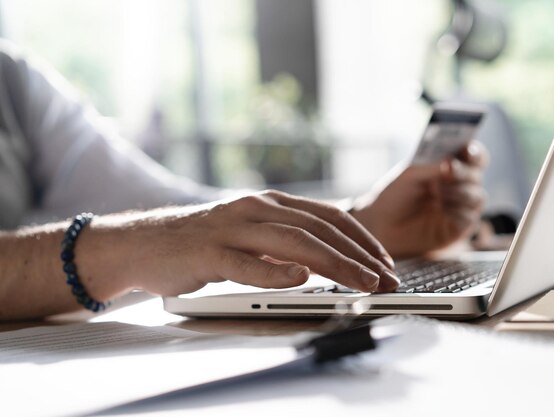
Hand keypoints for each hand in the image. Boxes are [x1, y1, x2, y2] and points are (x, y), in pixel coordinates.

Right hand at [100, 191, 399, 295]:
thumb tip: (330, 259)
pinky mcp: (208, 253)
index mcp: (271, 204)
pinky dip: (274, 271)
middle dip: (359, 256)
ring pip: (292, 244)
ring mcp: (232, 229)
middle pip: (318, 230)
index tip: (385, 262)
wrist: (145, 243)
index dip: (362, 239)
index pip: (329, 217)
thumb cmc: (205, 243)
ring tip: (361, 282)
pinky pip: (245, 263)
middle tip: (386, 279)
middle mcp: (256, 209)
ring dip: (333, 264)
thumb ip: (286, 241)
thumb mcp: (252, 234)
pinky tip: (299, 280)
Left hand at [350, 141, 487, 257]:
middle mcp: (459, 186)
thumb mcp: (410, 174)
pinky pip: (470, 218)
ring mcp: (461, 207)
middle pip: (477, 176)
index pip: (474, 156)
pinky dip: (456, 212)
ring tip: (436, 194)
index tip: (467, 151)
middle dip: (464, 173)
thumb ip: (432, 166)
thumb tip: (452, 163)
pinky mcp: (458, 228)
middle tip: (448, 172)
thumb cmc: (395, 194)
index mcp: (450, 167)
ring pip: (478, 197)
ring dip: (459, 193)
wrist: (382, 223)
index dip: (475, 153)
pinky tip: (439, 210)